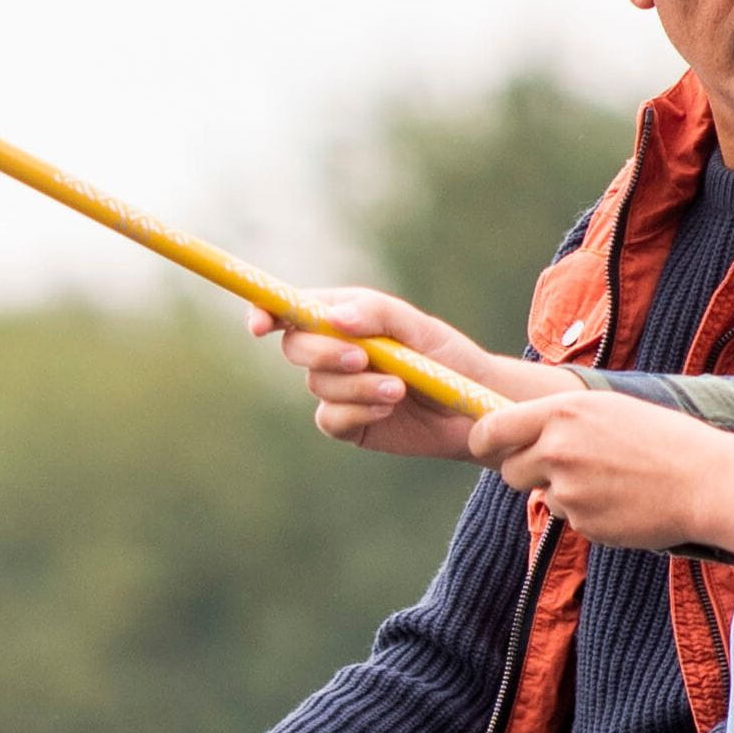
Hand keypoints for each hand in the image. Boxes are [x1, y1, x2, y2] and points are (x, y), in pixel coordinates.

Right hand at [272, 290, 571, 459]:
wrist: (472, 410)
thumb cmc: (446, 357)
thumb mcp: (416, 326)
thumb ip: (374, 313)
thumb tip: (330, 317)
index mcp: (342, 318)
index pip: (291, 310)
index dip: (266, 312)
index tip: (261, 325)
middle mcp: (332, 351)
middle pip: (295, 347)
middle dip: (324, 352)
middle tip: (362, 358)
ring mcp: (336, 389)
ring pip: (317, 385)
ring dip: (357, 386)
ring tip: (399, 388)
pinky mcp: (346, 423)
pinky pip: (330, 417)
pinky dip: (358, 411)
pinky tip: (388, 408)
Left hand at [464, 391, 733, 570]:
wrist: (708, 481)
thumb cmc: (664, 440)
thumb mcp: (608, 410)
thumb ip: (561, 420)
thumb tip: (519, 430)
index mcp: (562, 412)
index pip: (490, 430)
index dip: (485, 442)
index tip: (488, 448)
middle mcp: (556, 449)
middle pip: (509, 470)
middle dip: (528, 472)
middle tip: (568, 467)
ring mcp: (568, 489)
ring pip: (543, 496)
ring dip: (564, 493)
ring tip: (611, 480)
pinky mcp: (582, 522)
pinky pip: (571, 519)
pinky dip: (590, 513)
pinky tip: (623, 501)